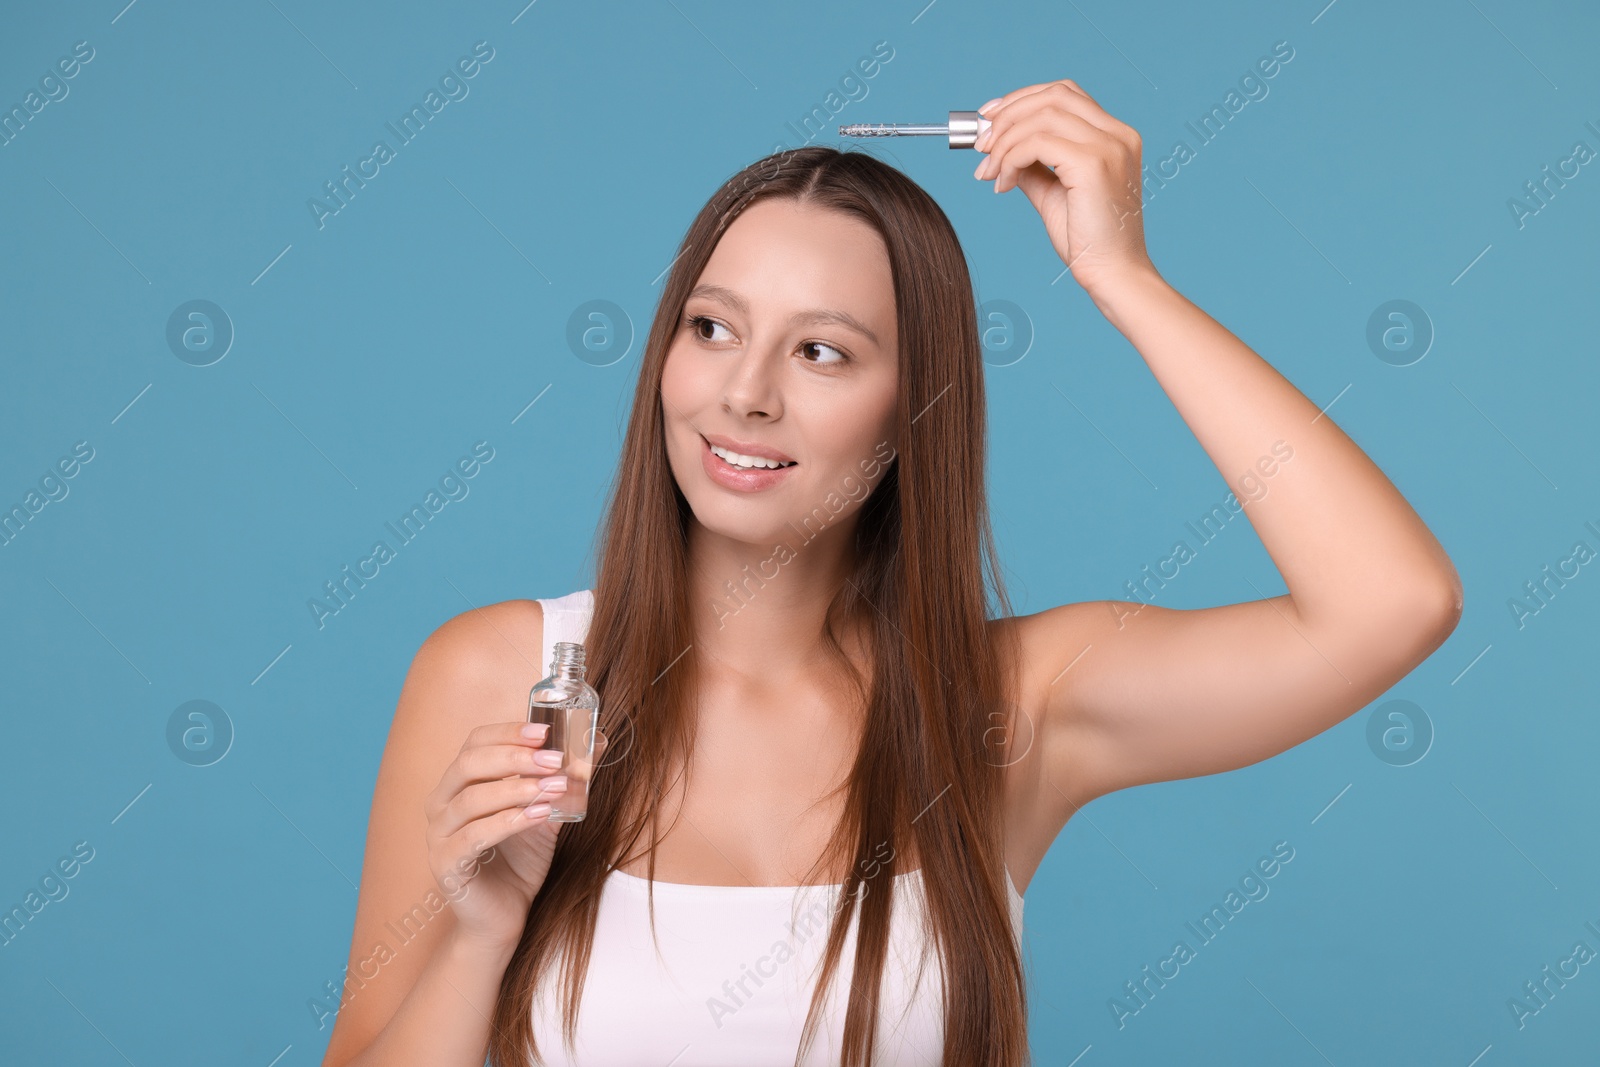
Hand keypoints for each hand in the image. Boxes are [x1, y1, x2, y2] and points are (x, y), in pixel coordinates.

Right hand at [423, 720, 590, 949]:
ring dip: (517, 789)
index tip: (545, 731)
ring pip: (471, 799)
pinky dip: (508, 821)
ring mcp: (438, 835)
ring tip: (554, 786)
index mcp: (458, 784)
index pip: (475, 743)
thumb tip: (597, 743)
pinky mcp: (445, 865)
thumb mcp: (546, 813)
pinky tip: (540, 815)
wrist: (504, 917)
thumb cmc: (520, 861)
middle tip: (554, 759)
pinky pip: (474, 837)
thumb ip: (562, 780)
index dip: (508, 732)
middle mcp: (441, 804)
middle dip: (515, 757)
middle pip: (469, 764)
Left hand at [973, 78, 1154, 295]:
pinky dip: (1011, 159)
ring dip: (1004, 141)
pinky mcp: (1093, 164)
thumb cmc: (1088, 241)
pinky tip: (1003, 184)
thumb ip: (1033, 167)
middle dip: (1008, 115)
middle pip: (1053, 96)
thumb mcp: (1054, 193)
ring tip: (988, 171)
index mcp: (1114, 135)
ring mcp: (1108, 146)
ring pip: (1042, 116)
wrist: (1112, 274)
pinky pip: (1037, 143)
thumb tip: (1001, 151)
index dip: (1022, 98)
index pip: (1065, 93)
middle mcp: (1117, 134)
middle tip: (981, 145)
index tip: (990, 117)